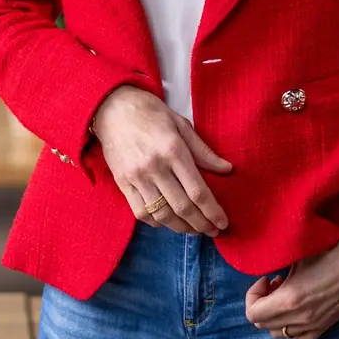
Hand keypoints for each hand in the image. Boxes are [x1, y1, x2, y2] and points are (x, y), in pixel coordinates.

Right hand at [92, 85, 232, 236]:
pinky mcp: (122, 183)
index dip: (212, 211)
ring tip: (194, 229)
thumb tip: (226, 169)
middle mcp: (155, 166)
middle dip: (201, 224)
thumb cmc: (149, 112)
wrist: (112, 107)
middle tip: (213, 231)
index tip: (223, 223)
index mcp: (173, 150)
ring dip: (181, 228)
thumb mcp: (180, 123)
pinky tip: (168, 221)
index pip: (197, 190)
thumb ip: (202, 150)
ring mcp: (137, 177)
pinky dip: (157, 223)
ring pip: (162, 215)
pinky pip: (141, 212)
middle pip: (182, 207)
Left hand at [245, 237, 338, 338]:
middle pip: (263, 325)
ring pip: (280, 334)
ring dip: (275, 316)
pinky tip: (297, 308)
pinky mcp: (324, 328)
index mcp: (290, 300)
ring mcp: (313, 326)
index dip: (252, 295)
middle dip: (262, 304)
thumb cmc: (326, 253)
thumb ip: (275, 273)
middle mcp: (300, 319)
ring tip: (284, 294)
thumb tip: (263, 278)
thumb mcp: (294, 259)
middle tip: (273, 284)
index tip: (264, 279)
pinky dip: (291, 327)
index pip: (253, 314)